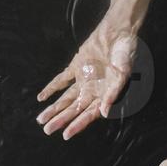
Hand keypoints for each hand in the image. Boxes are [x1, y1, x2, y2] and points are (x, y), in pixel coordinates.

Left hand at [36, 18, 137, 138]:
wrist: (118, 31)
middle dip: (61, 120)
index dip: (78, 124)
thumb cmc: (125, 52)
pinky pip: (62, 80)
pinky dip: (52, 88)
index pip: (89, 114)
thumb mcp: (123, 73)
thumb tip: (104, 112)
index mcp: (104, 94)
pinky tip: (42, 97)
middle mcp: (93, 90)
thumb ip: (113, 92)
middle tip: (47, 130)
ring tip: (41, 120)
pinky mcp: (76, 67)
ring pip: (66, 98)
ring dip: (55, 108)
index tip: (66, 135)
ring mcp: (83, 79)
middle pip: (75, 109)